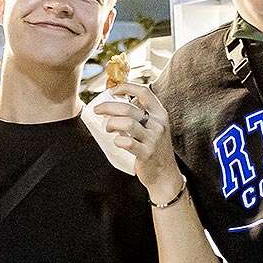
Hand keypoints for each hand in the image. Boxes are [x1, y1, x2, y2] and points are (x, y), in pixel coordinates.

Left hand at [94, 84, 182, 202]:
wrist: (165, 175)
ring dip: (111, 123)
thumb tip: (114, 105)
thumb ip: (140, 117)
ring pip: (127, 123)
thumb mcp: (154, 128)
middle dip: (108, 106)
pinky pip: (127, 142)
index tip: (112, 91)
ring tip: (107, 128)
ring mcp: (153, 139)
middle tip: (97, 110)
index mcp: (160, 114)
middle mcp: (158, 124)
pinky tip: (116, 141)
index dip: (126, 87)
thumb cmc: (154, 149)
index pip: (144, 92)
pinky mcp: (146, 154)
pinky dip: (117, 140)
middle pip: (128, 108)